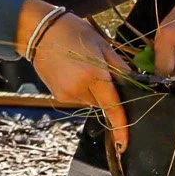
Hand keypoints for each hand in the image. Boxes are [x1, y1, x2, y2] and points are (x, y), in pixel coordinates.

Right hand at [18, 0, 129, 153]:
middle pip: (103, 102)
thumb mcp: (102, 44)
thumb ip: (120, 68)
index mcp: (94, 76)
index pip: (112, 107)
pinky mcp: (59, 96)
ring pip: (91, 101)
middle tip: (101, 68)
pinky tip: (73, 72)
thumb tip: (135, 85)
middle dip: (107, 92)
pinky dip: (82, 89)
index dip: (121, 127)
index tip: (124, 144)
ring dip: (94, 90)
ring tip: (83, 67)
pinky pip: (79, 98)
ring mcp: (67, 95)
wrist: (39, 32)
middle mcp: (79, 90)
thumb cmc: (73, 32)